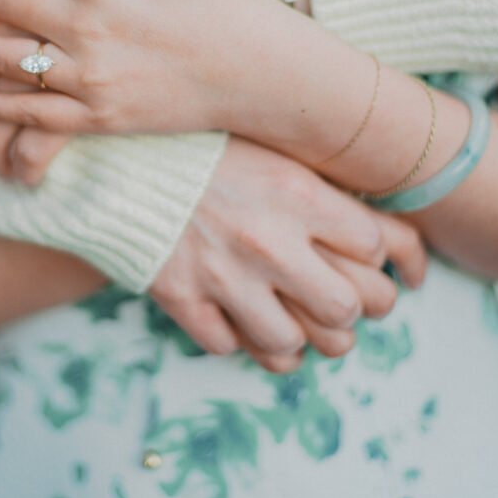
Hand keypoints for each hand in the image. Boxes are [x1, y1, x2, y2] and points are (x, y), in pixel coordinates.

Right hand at [152, 136, 426, 372]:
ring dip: (292, 337)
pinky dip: (233, 337)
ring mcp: (224, 275)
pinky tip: (232, 314)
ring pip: (289, 343)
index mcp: (299, 194)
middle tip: (334, 300)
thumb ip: (322, 191)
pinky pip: (227, 348)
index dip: (377, 259)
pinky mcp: (182, 298)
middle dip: (348, 310)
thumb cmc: (204, 150)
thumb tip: (376, 238)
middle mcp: (269, 240)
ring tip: (285, 318)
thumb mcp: (272, 153)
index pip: (376, 248)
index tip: (361, 258)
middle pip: (348, 307)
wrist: (120, 157)